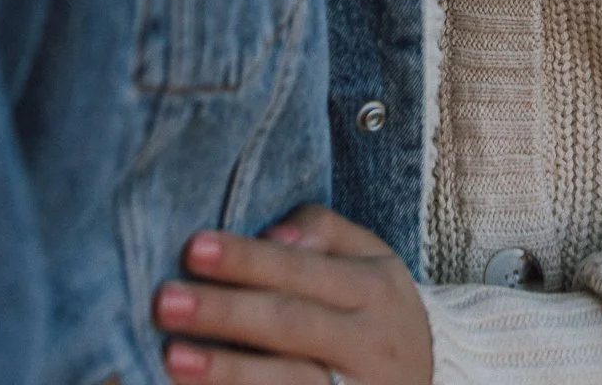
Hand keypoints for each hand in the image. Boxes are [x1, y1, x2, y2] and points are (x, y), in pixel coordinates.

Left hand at [154, 203, 432, 384]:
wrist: (435, 378)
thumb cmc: (379, 308)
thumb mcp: (371, 256)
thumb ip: (323, 231)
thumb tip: (272, 233)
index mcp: (373, 289)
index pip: (303, 270)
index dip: (248, 259)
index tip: (193, 248)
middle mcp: (368, 343)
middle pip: (291, 325)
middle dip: (226, 313)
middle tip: (166, 302)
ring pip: (292, 383)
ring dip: (230, 373)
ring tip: (172, 360)